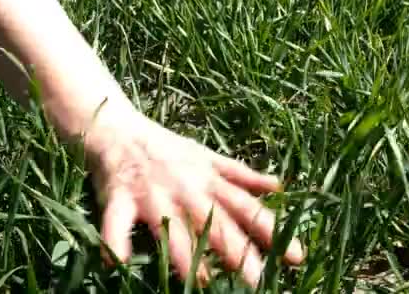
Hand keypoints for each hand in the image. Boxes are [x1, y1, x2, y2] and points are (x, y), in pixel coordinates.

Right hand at [83, 108, 304, 286]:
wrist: (119, 129)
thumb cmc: (168, 148)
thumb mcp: (209, 157)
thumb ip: (241, 175)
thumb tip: (277, 186)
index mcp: (209, 181)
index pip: (246, 208)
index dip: (270, 231)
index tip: (294, 255)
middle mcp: (186, 190)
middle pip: (216, 225)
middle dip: (239, 253)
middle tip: (259, 281)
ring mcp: (153, 195)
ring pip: (172, 229)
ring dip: (186, 255)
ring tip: (202, 282)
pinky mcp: (119, 197)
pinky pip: (116, 221)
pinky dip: (114, 241)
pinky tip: (117, 263)